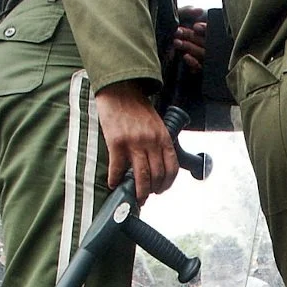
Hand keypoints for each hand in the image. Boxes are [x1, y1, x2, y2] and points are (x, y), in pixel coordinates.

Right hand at [94, 81, 178, 201]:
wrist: (119, 89)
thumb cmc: (137, 107)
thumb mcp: (157, 124)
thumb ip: (159, 143)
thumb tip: (156, 165)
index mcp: (164, 138)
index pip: (172, 168)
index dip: (167, 184)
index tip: (161, 190)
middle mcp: (152, 142)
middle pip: (157, 175)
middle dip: (153, 191)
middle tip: (146, 196)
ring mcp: (134, 142)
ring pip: (141, 176)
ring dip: (139, 191)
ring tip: (135, 196)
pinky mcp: (116, 142)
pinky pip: (118, 168)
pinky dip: (115, 179)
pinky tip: (114, 184)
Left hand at [172, 7, 206, 72]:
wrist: (157, 38)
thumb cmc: (169, 24)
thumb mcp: (177, 15)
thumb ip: (187, 11)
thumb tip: (200, 10)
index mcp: (203, 30)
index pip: (211, 30)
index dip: (205, 29)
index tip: (195, 27)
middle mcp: (204, 42)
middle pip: (206, 42)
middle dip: (191, 37)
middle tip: (177, 32)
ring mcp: (201, 55)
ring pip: (203, 53)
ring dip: (190, 47)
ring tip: (176, 42)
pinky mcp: (197, 67)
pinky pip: (199, 67)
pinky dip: (193, 62)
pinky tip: (185, 57)